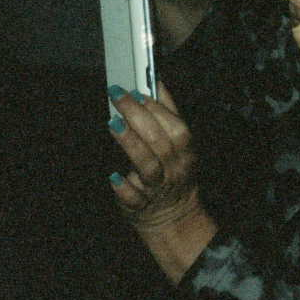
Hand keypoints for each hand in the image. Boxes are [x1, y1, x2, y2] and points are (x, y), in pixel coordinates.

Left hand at [108, 80, 199, 229]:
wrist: (172, 215)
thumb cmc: (172, 171)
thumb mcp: (178, 144)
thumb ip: (167, 114)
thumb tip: (155, 83)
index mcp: (186, 151)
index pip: (176, 126)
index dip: (157, 107)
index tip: (138, 89)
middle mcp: (175, 169)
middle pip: (160, 141)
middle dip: (138, 116)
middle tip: (118, 96)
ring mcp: (159, 188)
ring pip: (149, 166)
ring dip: (131, 144)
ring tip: (114, 124)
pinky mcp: (141, 205)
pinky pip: (134, 198)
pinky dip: (124, 187)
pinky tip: (114, 176)